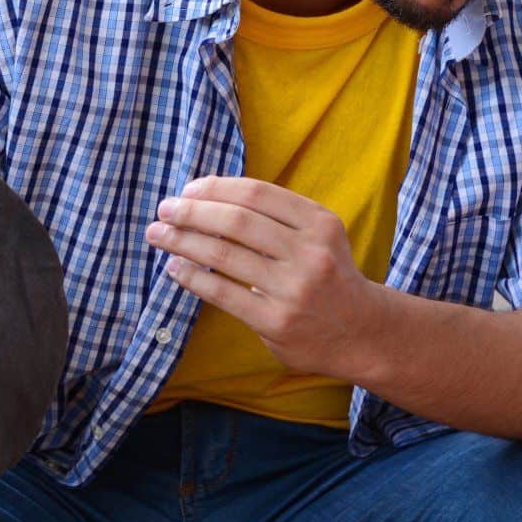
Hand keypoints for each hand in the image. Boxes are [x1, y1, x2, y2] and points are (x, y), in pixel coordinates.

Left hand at [145, 175, 383, 380]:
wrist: (363, 333)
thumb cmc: (327, 275)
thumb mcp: (318, 235)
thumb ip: (276, 217)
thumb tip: (207, 197)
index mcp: (319, 223)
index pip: (256, 193)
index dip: (215, 188)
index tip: (187, 190)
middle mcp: (310, 253)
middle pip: (236, 220)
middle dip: (191, 211)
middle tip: (163, 210)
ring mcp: (294, 289)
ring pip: (224, 254)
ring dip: (182, 241)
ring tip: (158, 235)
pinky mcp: (277, 322)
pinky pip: (223, 293)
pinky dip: (193, 277)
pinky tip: (175, 267)